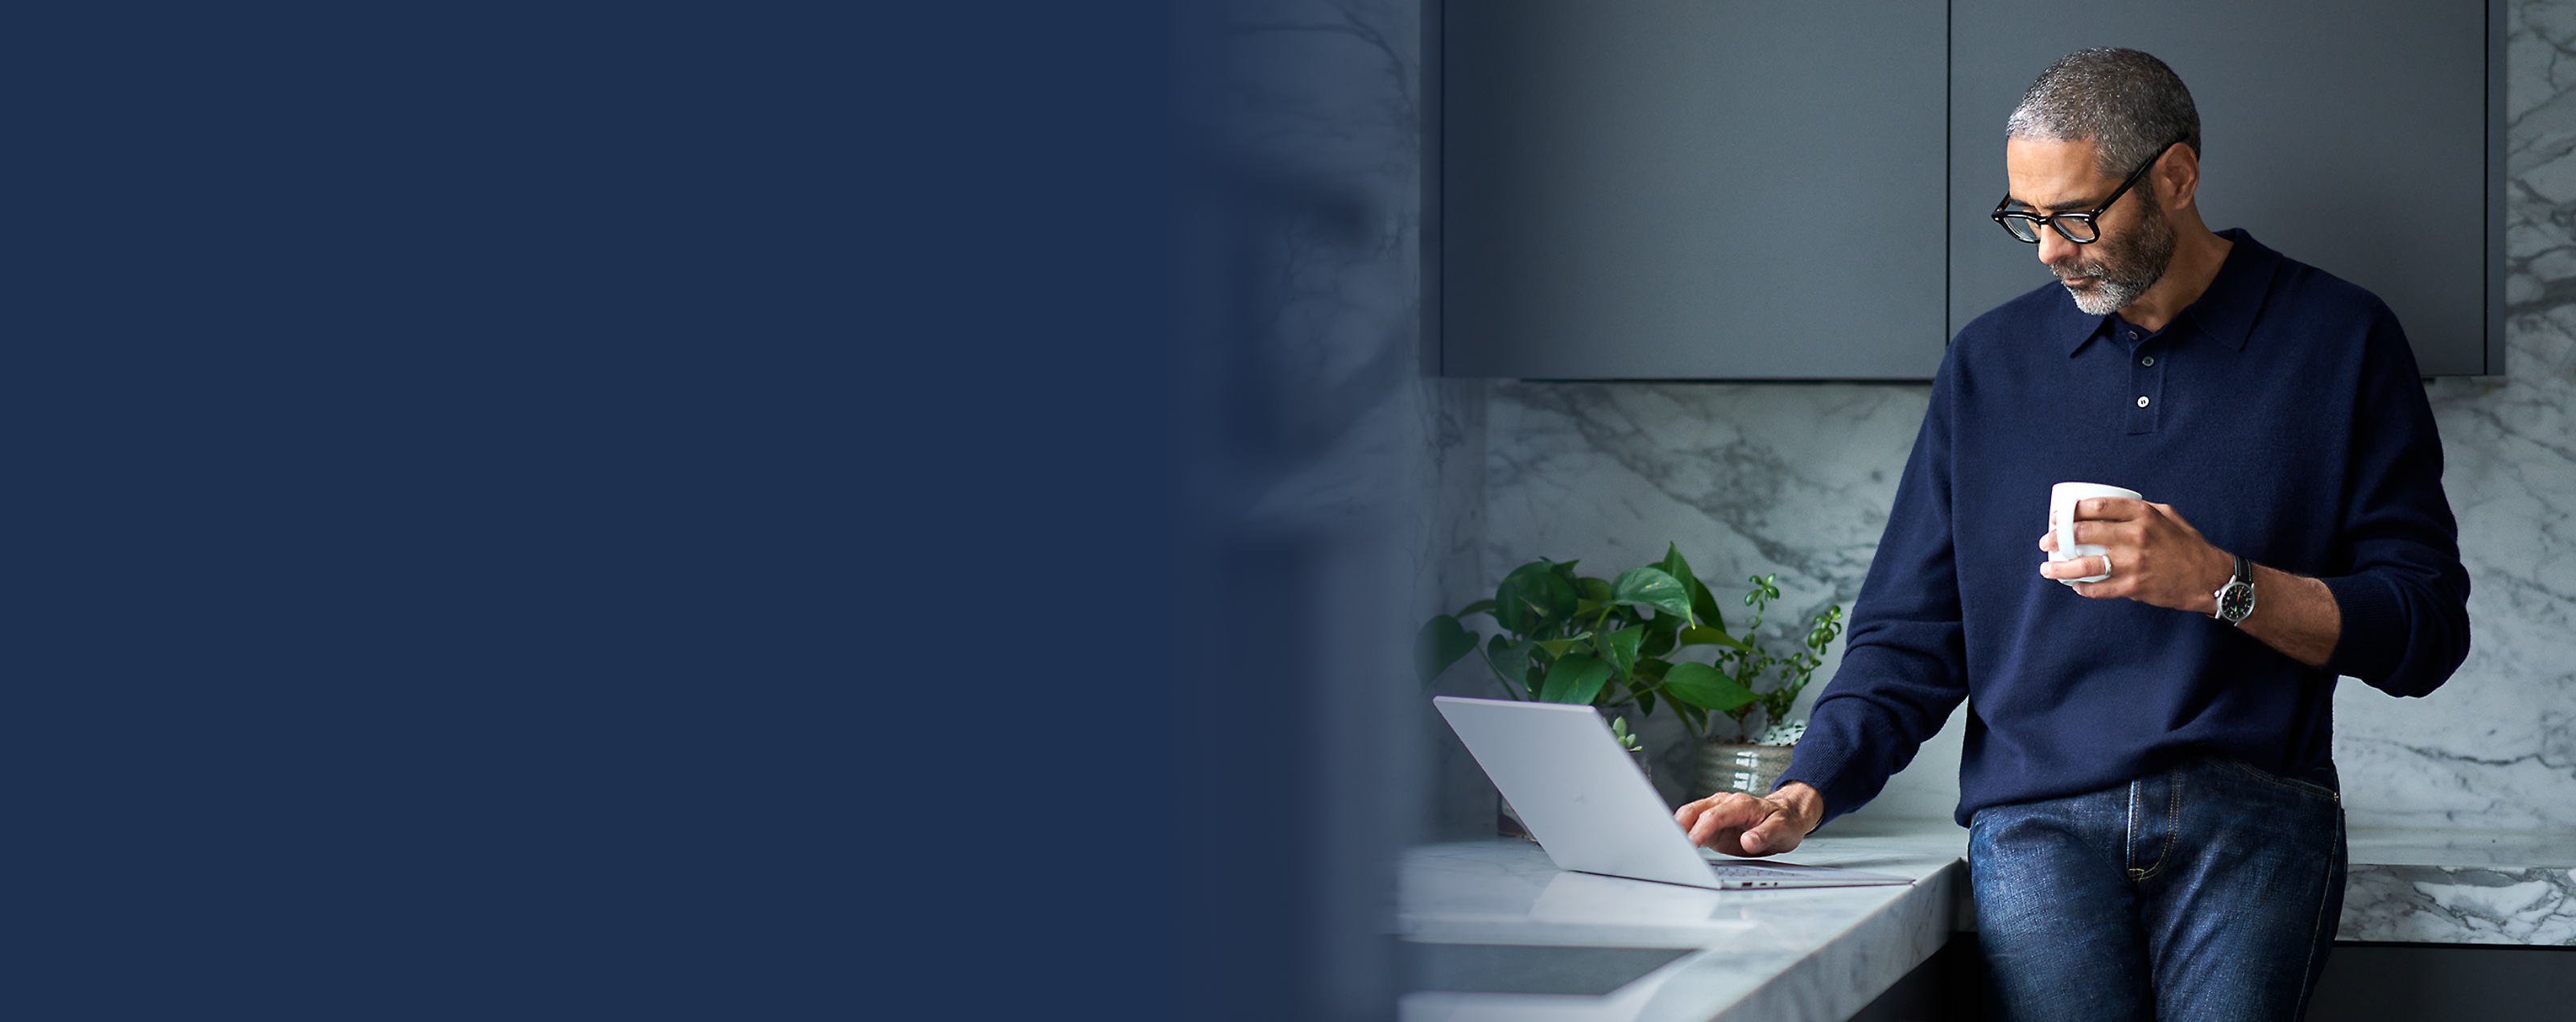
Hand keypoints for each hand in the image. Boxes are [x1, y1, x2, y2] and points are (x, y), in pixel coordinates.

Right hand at [1673, 782, 1822, 856]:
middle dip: (1679, 825)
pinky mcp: (1712, 826)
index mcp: (1741, 804)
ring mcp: (1716, 814)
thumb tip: (1748, 841)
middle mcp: (1725, 805)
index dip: (1701, 828)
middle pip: (1694, 810)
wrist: (1786, 816)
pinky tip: (1676, 847)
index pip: (1715, 815)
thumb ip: (1764, 835)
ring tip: (1668, 847)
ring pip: (1689, 816)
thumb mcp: (1782, 830)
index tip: (1691, 842)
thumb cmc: (1784, 822)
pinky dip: (1682, 835)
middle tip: (1670, 844)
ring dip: (1677, 830)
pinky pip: (1693, 827)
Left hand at [2038, 497, 2233, 613]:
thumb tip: (2109, 506)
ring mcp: (2134, 563)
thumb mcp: (2168, 515)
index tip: (2057, 516)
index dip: (2071, 510)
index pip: (2098, 506)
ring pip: (2085, 565)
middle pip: (2084, 532)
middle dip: (2058, 537)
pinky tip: (2075, 586)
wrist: (2210, 577)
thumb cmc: (2187, 545)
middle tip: (2047, 541)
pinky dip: (2083, 589)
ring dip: (2061, 567)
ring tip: (2047, 568)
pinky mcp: (2134, 587)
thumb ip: (2139, 509)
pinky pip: (2099, 589)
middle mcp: (2136, 536)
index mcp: (2143, 515)